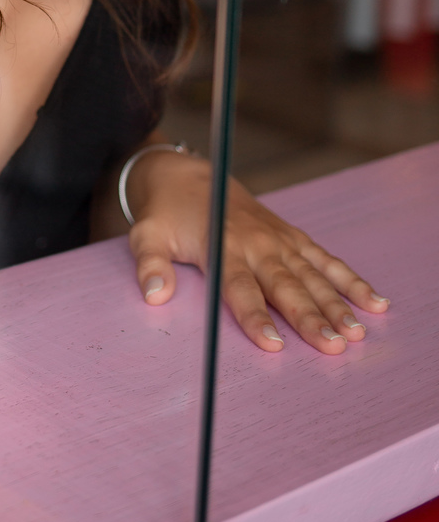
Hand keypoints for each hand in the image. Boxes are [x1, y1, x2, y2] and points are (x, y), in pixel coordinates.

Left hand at [126, 151, 389, 354]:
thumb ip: (150, 266)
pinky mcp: (292, 236)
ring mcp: (279, 239)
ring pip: (313, 275)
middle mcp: (257, 244)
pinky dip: (351, 280)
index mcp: (222, 247)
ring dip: (338, 304)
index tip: (273, 345)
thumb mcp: (146, 236)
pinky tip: (375, 303)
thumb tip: (155, 296)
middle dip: (311, 317)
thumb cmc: (165, 213)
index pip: (240, 289)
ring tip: (358, 333)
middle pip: (286, 286)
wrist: (188, 175)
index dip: (256, 317)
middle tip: (334, 346)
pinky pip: (326, 259)